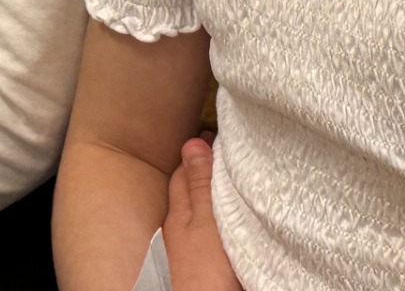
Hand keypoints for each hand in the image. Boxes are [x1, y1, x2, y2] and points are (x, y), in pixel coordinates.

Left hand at [163, 138, 240, 290]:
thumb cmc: (206, 270)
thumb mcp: (206, 222)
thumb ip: (200, 185)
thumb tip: (192, 143)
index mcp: (177, 212)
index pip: (184, 170)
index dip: (198, 151)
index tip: (215, 134)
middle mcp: (178, 226)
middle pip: (187, 187)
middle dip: (202, 167)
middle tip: (222, 147)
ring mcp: (187, 244)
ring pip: (197, 207)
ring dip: (210, 190)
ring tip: (227, 176)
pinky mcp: (201, 260)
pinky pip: (206, 225)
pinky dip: (215, 212)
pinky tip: (226, 215)